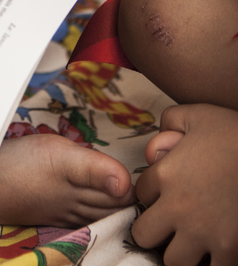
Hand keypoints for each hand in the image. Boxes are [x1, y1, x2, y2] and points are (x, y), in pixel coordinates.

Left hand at [132, 103, 237, 265]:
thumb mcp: (200, 115)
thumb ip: (171, 122)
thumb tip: (157, 145)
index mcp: (166, 175)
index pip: (139, 195)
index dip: (152, 196)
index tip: (167, 194)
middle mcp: (179, 208)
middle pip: (144, 235)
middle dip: (154, 231)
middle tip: (170, 225)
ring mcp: (206, 233)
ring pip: (173, 260)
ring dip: (180, 253)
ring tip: (192, 242)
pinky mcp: (232, 250)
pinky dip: (212, 264)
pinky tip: (218, 251)